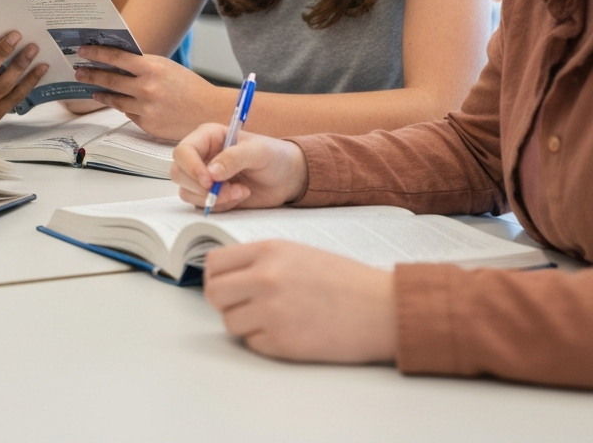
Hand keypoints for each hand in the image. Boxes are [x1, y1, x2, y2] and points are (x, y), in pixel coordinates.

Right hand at [0, 20, 48, 128]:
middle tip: (33, 46)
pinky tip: (38, 76)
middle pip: (2, 83)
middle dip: (19, 64)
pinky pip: (15, 102)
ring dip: (29, 77)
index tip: (15, 36)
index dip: (0, 53)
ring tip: (43, 63)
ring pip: (12, 94)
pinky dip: (28, 88)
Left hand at [71, 46, 221, 139]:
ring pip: (115, 99)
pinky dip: (123, 107)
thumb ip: (143, 65)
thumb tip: (118, 62)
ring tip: (93, 90)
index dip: (96, 53)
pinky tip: (118, 103)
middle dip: (91, 74)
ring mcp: (145, 108)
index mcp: (151, 68)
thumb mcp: (166, 67)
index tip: (83, 51)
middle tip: (79, 71)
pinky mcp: (147, 124)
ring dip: (101, 93)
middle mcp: (146, 88)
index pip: (116, 57)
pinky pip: (128, 113)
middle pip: (110, 79)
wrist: (209, 111)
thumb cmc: (189, 86)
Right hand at [171, 124, 308, 209]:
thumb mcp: (259, 151)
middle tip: (227, 189)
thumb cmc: (274, 156)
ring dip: (213, 198)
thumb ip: (234, 157)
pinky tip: (240, 196)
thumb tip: (211, 172)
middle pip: (179, 173)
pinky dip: (220, 205)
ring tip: (240, 191)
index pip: (183, 151)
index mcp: (208, 137)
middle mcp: (202, 156)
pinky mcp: (211, 195)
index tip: (209, 181)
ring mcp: (205, 178)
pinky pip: (202, 205)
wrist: (288, 178)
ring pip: (187, 192)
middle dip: (201, 187)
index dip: (191, 167)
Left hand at [203, 240, 395, 363]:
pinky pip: (252, 343)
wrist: (381, 308)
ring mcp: (271, 311)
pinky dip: (263, 340)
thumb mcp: (296, 252)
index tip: (225, 283)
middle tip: (242, 304)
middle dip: (224, 301)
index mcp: (268, 251)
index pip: (214, 262)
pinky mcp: (282, 343)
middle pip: (214, 293)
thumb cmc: (342, 280)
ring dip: (244, 323)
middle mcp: (265, 278)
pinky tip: (289, 330)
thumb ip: (259, 260)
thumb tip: (225, 274)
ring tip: (272, 317)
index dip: (217, 275)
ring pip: (229, 322)